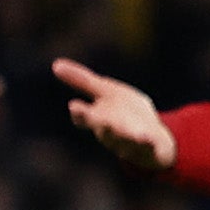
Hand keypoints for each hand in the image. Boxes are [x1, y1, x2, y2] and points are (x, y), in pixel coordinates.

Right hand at [48, 56, 171, 169]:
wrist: (153, 140)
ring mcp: (129, 140)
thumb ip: (82, 81)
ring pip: (124, 138)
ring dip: (125, 135)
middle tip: (102, 124)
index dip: (80, 113)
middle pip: (103, 128)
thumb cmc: (124, 113)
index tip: (74, 107)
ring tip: (133, 133)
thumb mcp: (105, 91)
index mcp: (98, 117)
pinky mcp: (149, 146)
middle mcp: (111, 131)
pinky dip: (146, 142)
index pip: (84, 116)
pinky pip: (148, 145)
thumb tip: (55, 64)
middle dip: (102, 126)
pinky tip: (147, 138)